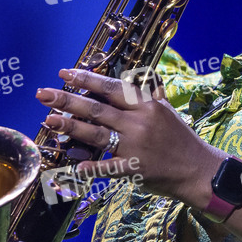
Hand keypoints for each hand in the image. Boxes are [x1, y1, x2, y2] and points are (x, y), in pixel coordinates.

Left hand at [35, 68, 223, 205]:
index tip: (65, 73)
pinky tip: (73, 164)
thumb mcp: (167, 110)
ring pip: (97, 134)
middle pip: (97, 109)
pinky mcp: (135, 169)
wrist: (199, 169)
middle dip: (67, 100)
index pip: (112, 88)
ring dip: (70, 127)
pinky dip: (90, 166)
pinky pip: (108, 167)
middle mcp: (140, 123)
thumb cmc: (181, 138)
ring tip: (48, 120)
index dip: (87, 79)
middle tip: (43, 94)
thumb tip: (135, 75)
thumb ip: (149, 93)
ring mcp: (136, 146)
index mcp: (147, 105)